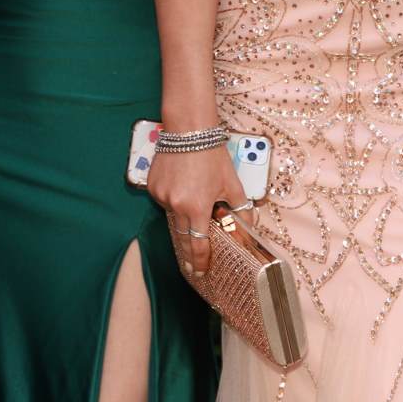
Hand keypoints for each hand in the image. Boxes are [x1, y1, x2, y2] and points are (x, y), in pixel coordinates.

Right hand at [146, 144, 243, 276]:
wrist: (188, 129)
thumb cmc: (212, 155)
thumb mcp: (232, 183)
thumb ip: (241, 209)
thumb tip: (249, 228)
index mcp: (197, 207)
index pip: (197, 244)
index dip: (200, 261)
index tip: (200, 272)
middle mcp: (176, 205)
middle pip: (183, 236)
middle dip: (189, 251)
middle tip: (193, 265)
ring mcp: (161, 196)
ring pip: (173, 216)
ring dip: (183, 217)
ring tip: (193, 201)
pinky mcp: (152, 187)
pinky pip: (164, 202)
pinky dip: (173, 200)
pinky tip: (182, 186)